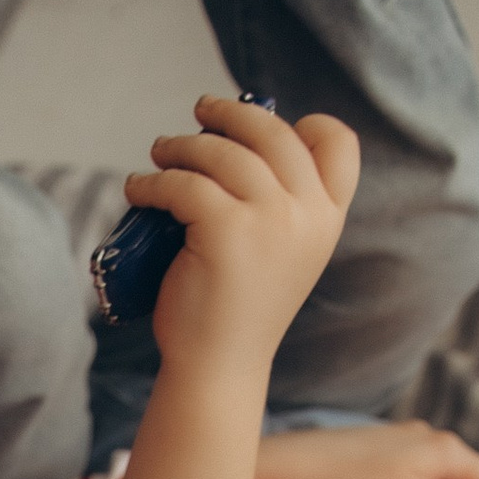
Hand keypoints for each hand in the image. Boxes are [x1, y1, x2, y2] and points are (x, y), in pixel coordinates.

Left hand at [131, 95, 360, 383]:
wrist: (219, 366)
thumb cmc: (238, 310)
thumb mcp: (279, 252)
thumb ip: (279, 207)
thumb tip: (234, 147)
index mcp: (328, 218)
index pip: (339, 144)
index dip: (305, 122)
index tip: (263, 122)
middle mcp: (309, 214)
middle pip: (273, 133)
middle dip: (232, 114)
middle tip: (200, 111)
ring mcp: (271, 220)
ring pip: (222, 153)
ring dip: (183, 145)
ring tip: (160, 152)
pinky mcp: (226, 230)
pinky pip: (183, 183)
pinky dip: (153, 181)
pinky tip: (138, 188)